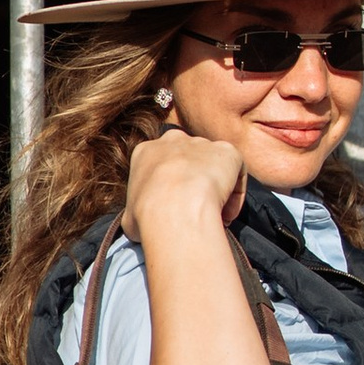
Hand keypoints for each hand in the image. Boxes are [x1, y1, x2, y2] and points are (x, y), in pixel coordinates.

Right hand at [125, 127, 243, 241]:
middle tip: (197, 206)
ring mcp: (202, 143)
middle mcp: (173, 140)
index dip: (171, 186)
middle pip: (189, 157)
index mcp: (146, 152)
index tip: (176, 207)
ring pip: (214, 164)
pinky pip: (236, 170)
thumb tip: (139, 224)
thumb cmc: (147, 216)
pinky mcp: (227, 151)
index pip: (162, 163)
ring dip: (217, 188)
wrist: (174, 208)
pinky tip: (227, 213)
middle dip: (195, 179)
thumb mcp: (128, 217)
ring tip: (215, 215)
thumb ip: (135, 212)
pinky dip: (235, 193)